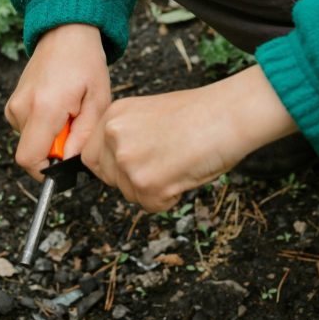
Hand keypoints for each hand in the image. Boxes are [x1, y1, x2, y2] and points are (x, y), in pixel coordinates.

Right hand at [5, 24, 110, 178]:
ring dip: (51, 137)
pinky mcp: (12, 105)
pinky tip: (58, 108)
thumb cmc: (85, 63)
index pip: (29, 159)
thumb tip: (70, 163)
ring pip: (30, 142)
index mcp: (44, 109)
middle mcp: (22, 108)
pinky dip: (43, 127)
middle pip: (31, 153)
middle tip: (75, 126)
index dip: (47, 171)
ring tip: (69, 113)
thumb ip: (84, 137)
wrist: (65, 33)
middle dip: (55, 150)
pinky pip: (27, 130)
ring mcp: (14, 106)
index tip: (65, 164)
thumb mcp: (98, 101)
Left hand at [81, 65, 296, 211]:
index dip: (110, 166)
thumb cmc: (201, 113)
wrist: (228, 115)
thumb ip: (127, 135)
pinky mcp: (148, 185)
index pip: (90, 155)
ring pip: (130, 194)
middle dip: (130, 180)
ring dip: (153, 189)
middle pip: (106, 178)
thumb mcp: (149, 114)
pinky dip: (170, 198)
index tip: (130, 167)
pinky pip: (153, 206)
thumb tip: (118, 163)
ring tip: (179, 163)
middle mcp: (114, 138)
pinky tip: (185, 174)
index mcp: (114, 116)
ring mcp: (129, 162)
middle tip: (161, 166)